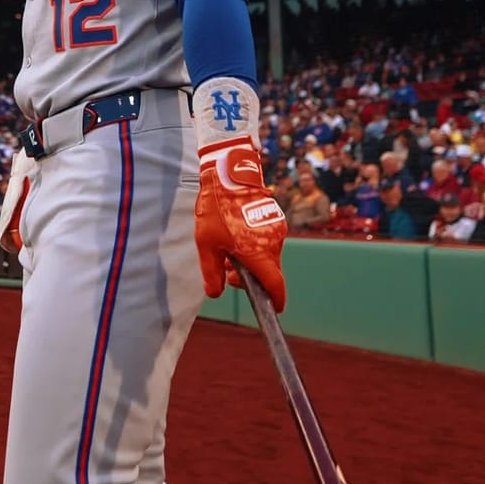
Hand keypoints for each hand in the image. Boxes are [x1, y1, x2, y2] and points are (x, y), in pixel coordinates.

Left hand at [195, 141, 287, 310]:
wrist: (229, 174)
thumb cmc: (217, 210)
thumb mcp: (207, 244)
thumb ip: (212, 272)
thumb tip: (215, 293)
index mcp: (259, 254)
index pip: (276, 285)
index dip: (276, 300)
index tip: (273, 309)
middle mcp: (273, 244)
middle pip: (270, 272)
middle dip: (251, 278)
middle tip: (228, 273)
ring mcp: (277, 230)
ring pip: (268, 256)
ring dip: (252, 260)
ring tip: (227, 251)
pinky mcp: (275, 219)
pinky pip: (268, 241)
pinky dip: (255, 247)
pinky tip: (236, 238)